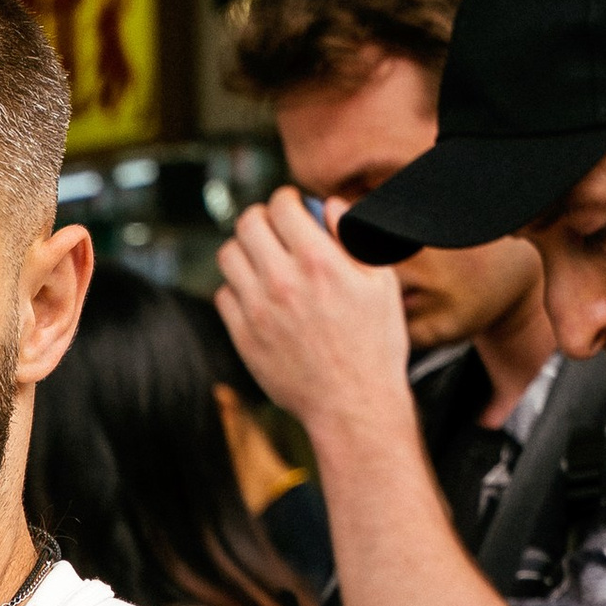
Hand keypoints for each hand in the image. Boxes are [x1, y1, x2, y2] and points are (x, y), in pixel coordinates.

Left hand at [216, 188, 412, 439]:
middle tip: (274, 227)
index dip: (287, 200)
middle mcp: (282, 282)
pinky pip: (223, 294)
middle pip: (247, 223)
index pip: (281, 206)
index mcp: (318, 262)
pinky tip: (259, 294)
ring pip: (228, 255)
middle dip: (261, 218)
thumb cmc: (374, 344)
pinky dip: (238, 287)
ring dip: (245, 249)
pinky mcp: (242, 336)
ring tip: (263, 259)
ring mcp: (257, 310)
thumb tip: (327, 204)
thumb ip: (354, 236)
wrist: (353, 405)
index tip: (292, 207)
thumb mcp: (381, 284)